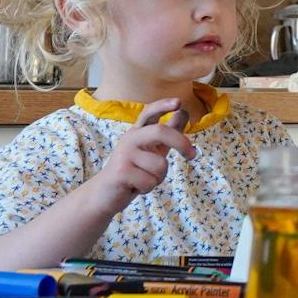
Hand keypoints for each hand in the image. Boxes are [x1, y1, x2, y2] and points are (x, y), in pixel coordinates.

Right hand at [85, 100, 195, 216]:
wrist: (104, 194)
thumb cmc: (133, 170)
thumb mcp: (152, 150)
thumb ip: (167, 134)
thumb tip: (184, 113)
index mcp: (137, 132)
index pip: (149, 113)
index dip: (163, 106)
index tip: (179, 102)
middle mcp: (130, 139)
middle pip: (160, 132)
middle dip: (181, 143)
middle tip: (192, 155)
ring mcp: (124, 155)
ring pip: (160, 164)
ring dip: (158, 177)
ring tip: (144, 179)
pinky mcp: (121, 172)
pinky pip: (151, 180)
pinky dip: (148, 188)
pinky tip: (136, 187)